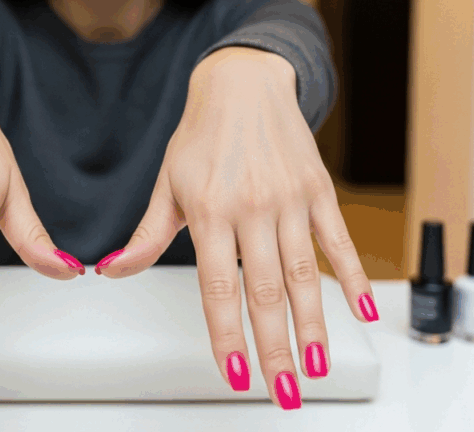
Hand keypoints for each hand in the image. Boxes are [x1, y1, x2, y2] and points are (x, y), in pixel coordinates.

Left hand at [97, 47, 374, 408]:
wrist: (243, 82)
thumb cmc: (201, 134)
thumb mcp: (167, 183)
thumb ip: (146, 235)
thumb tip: (112, 270)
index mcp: (210, 211)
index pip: (220, 288)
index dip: (228, 335)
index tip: (236, 373)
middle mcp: (253, 207)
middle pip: (267, 291)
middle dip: (276, 348)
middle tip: (283, 391)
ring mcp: (290, 199)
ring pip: (306, 275)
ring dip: (314, 325)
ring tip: (315, 366)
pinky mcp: (319, 190)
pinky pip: (339, 239)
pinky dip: (353, 275)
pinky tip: (360, 308)